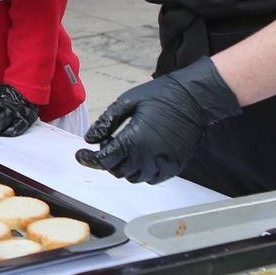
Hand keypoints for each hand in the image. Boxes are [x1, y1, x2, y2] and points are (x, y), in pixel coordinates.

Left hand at [77, 56, 240, 184]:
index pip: (104, 160)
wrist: (194, 98)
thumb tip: (89, 139)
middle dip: (107, 160)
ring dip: (124, 167)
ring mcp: (163, 164)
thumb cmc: (161, 96)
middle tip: (108, 143)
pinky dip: (141, 171)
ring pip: (133, 178)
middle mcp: (148, 158)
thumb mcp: (126, 102)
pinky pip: (151, 179)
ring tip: (125, 147)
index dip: (88, 159)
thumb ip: (106, 122)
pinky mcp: (175, 167)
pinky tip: (141, 154)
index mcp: (134, 141)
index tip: (81, 154)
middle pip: (116, 171)